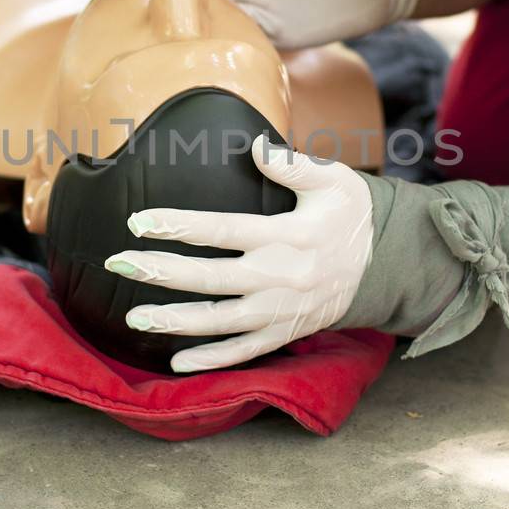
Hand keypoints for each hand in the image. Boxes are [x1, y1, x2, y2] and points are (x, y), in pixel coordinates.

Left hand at [103, 137, 373, 371]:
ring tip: (134, 316)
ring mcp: (281, 311)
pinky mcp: (285, 333)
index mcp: (289, 236)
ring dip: (175, 321)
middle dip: (162, 271)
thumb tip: (255, 147)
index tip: (139, 221)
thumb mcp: (333, 181)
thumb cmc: (353, 216)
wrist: (389, 265)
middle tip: (119, 262)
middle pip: (211, 278)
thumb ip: (291, 165)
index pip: (223, 231)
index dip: (179, 226)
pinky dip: (211, 361)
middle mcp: (281, 277)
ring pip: (220, 321)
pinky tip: (176, 361)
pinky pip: (243, 352)